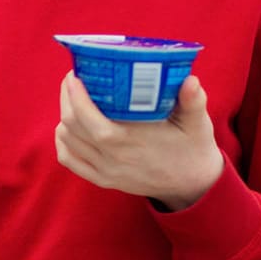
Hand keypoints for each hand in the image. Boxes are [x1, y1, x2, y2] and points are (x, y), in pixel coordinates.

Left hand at [55, 72, 224, 212]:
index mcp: (130, 142)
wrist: (192, 184)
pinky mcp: (103, 180)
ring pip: (67, 141)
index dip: (76, 97)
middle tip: (73, 79)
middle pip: (72, 127)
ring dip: (65, 117)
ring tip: (73, 97)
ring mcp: (105, 171)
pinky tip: (69, 126)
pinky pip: (69, 161)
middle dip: (67, 98)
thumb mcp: (197, 123)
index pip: (89, 120)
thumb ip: (193, 101)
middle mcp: (112, 158)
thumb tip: (191, 80)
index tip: (74, 75)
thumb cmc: (192, 147)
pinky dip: (63, 142)